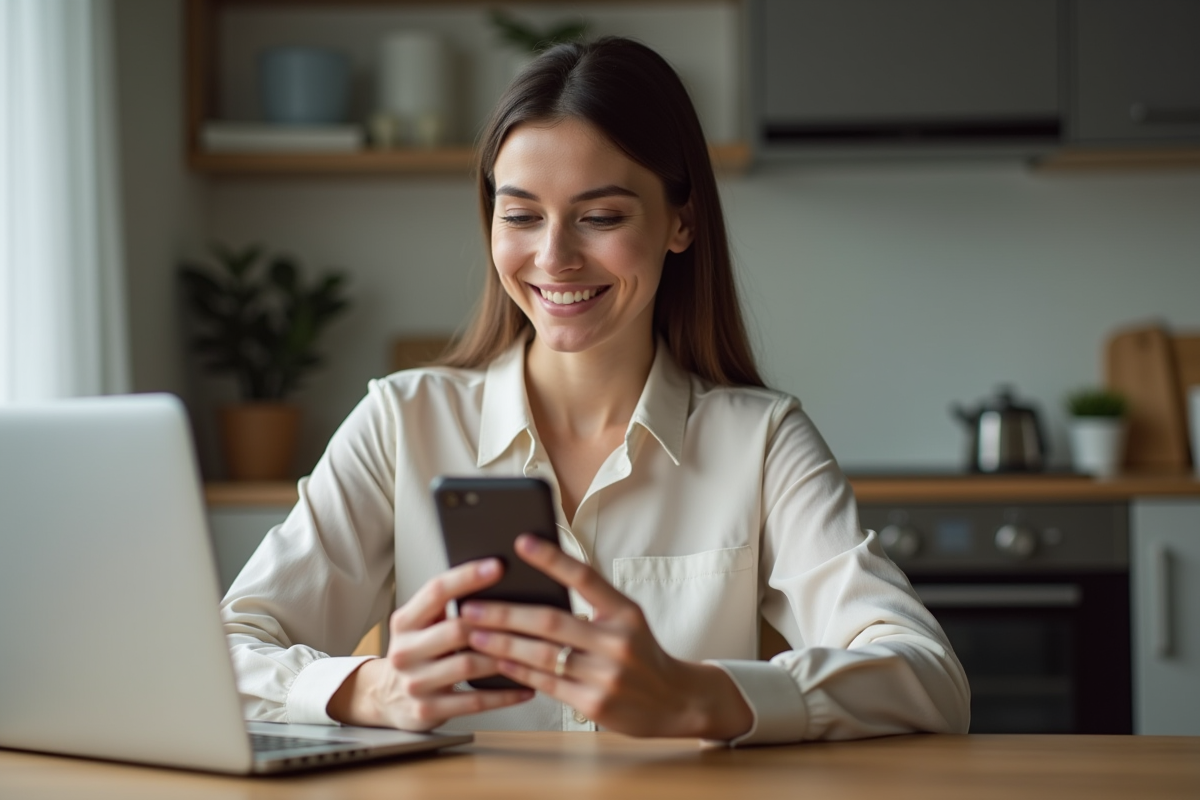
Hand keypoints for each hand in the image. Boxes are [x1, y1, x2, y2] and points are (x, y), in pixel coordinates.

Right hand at [327, 559, 533, 730]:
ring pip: (468, 665)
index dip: (468, 576)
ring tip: (531, 650)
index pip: (436, 591)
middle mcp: (405, 651)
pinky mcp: (428, 710)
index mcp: (405, 621)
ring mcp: (415, 683)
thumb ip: (446, 604)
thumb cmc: (419, 651)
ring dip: (503, 658)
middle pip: (456, 629)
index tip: (499, 566)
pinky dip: (504, 694)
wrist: (386, 698)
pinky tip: (527, 687)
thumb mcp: (421, 624)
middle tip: (527, 615)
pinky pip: (474, 701)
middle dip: (494, 622)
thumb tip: (493, 576)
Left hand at [460, 534, 753, 739]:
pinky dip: (518, 671)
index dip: (551, 558)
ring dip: (502, 643)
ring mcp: (606, 674)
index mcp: (625, 612)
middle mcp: (618, 640)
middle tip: (471, 605)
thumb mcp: (628, 620)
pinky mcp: (595, 704)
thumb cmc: (642, 654)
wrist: (676, 701)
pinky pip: (547, 683)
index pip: (584, 577)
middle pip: (551, 621)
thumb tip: (535, 590)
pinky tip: (497, 661)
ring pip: (542, 655)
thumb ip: (592, 605)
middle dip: (505, 612)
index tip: (520, 542)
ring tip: (473, 633)